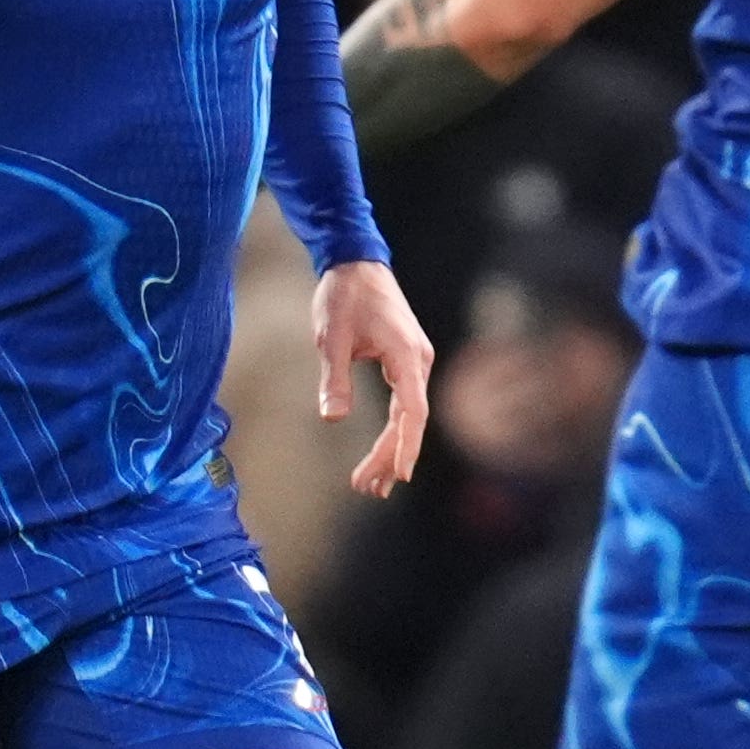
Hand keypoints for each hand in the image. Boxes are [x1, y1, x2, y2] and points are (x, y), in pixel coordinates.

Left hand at [314, 259, 432, 498]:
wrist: (356, 261)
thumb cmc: (344, 294)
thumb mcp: (331, 337)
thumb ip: (334, 378)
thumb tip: (333, 418)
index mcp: (406, 354)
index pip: (412, 410)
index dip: (406, 444)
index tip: (398, 474)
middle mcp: (418, 360)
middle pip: (411, 419)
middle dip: (391, 455)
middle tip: (367, 487)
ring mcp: (415, 361)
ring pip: (408, 414)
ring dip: (392, 448)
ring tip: (372, 482)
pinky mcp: (405, 360)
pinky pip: (404, 403)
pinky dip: (393, 430)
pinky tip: (382, 453)